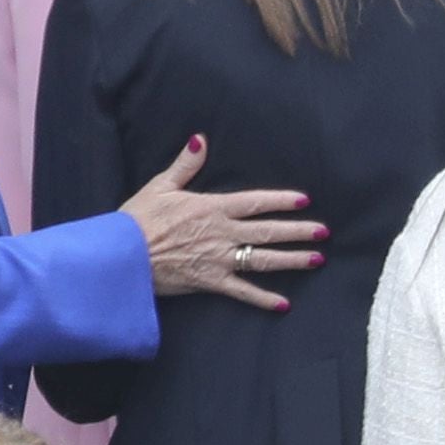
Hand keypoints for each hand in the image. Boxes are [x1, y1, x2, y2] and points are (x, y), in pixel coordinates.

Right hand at [124, 136, 320, 307]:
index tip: (304, 200)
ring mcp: (219, 259)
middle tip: (323, 232)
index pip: (255, 202)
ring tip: (316, 259)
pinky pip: (242, 292)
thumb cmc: (137, 220)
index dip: (281, 200)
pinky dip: (263, 299)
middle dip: (298, 231)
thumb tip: (200, 140)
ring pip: (263, 259)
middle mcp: (222, 233)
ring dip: (292, 260)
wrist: (122, 256)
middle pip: (268, 231)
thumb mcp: (160, 186)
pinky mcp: (210, 282)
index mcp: (212, 208)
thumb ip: (185, 165)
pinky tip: (284, 304)